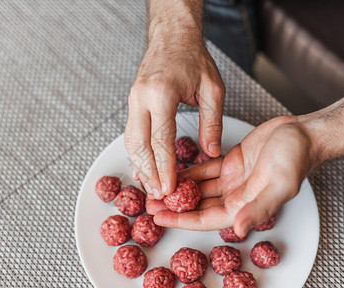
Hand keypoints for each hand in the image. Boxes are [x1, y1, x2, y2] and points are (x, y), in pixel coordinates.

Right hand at [125, 39, 224, 198]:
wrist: (172, 36)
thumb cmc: (193, 58)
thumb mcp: (212, 88)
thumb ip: (212, 122)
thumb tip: (211, 151)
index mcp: (161, 94)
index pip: (160, 140)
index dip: (164, 167)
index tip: (170, 188)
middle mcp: (141, 98)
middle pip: (139, 145)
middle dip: (149, 173)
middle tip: (159, 194)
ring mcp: (133, 100)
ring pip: (130, 141)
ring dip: (139, 166)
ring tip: (150, 187)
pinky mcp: (132, 102)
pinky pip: (131, 134)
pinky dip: (136, 154)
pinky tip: (143, 168)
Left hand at [148, 116, 318, 236]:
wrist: (302, 133)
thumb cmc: (296, 157)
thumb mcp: (280, 183)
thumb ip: (259, 208)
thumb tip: (238, 229)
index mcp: (244, 206)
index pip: (206, 218)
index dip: (181, 219)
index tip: (158, 217)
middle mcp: (235, 196)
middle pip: (197, 206)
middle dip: (173, 206)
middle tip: (148, 202)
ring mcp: (232, 180)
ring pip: (198, 189)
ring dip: (177, 189)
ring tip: (155, 187)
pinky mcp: (230, 163)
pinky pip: (204, 171)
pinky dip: (189, 172)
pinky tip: (173, 170)